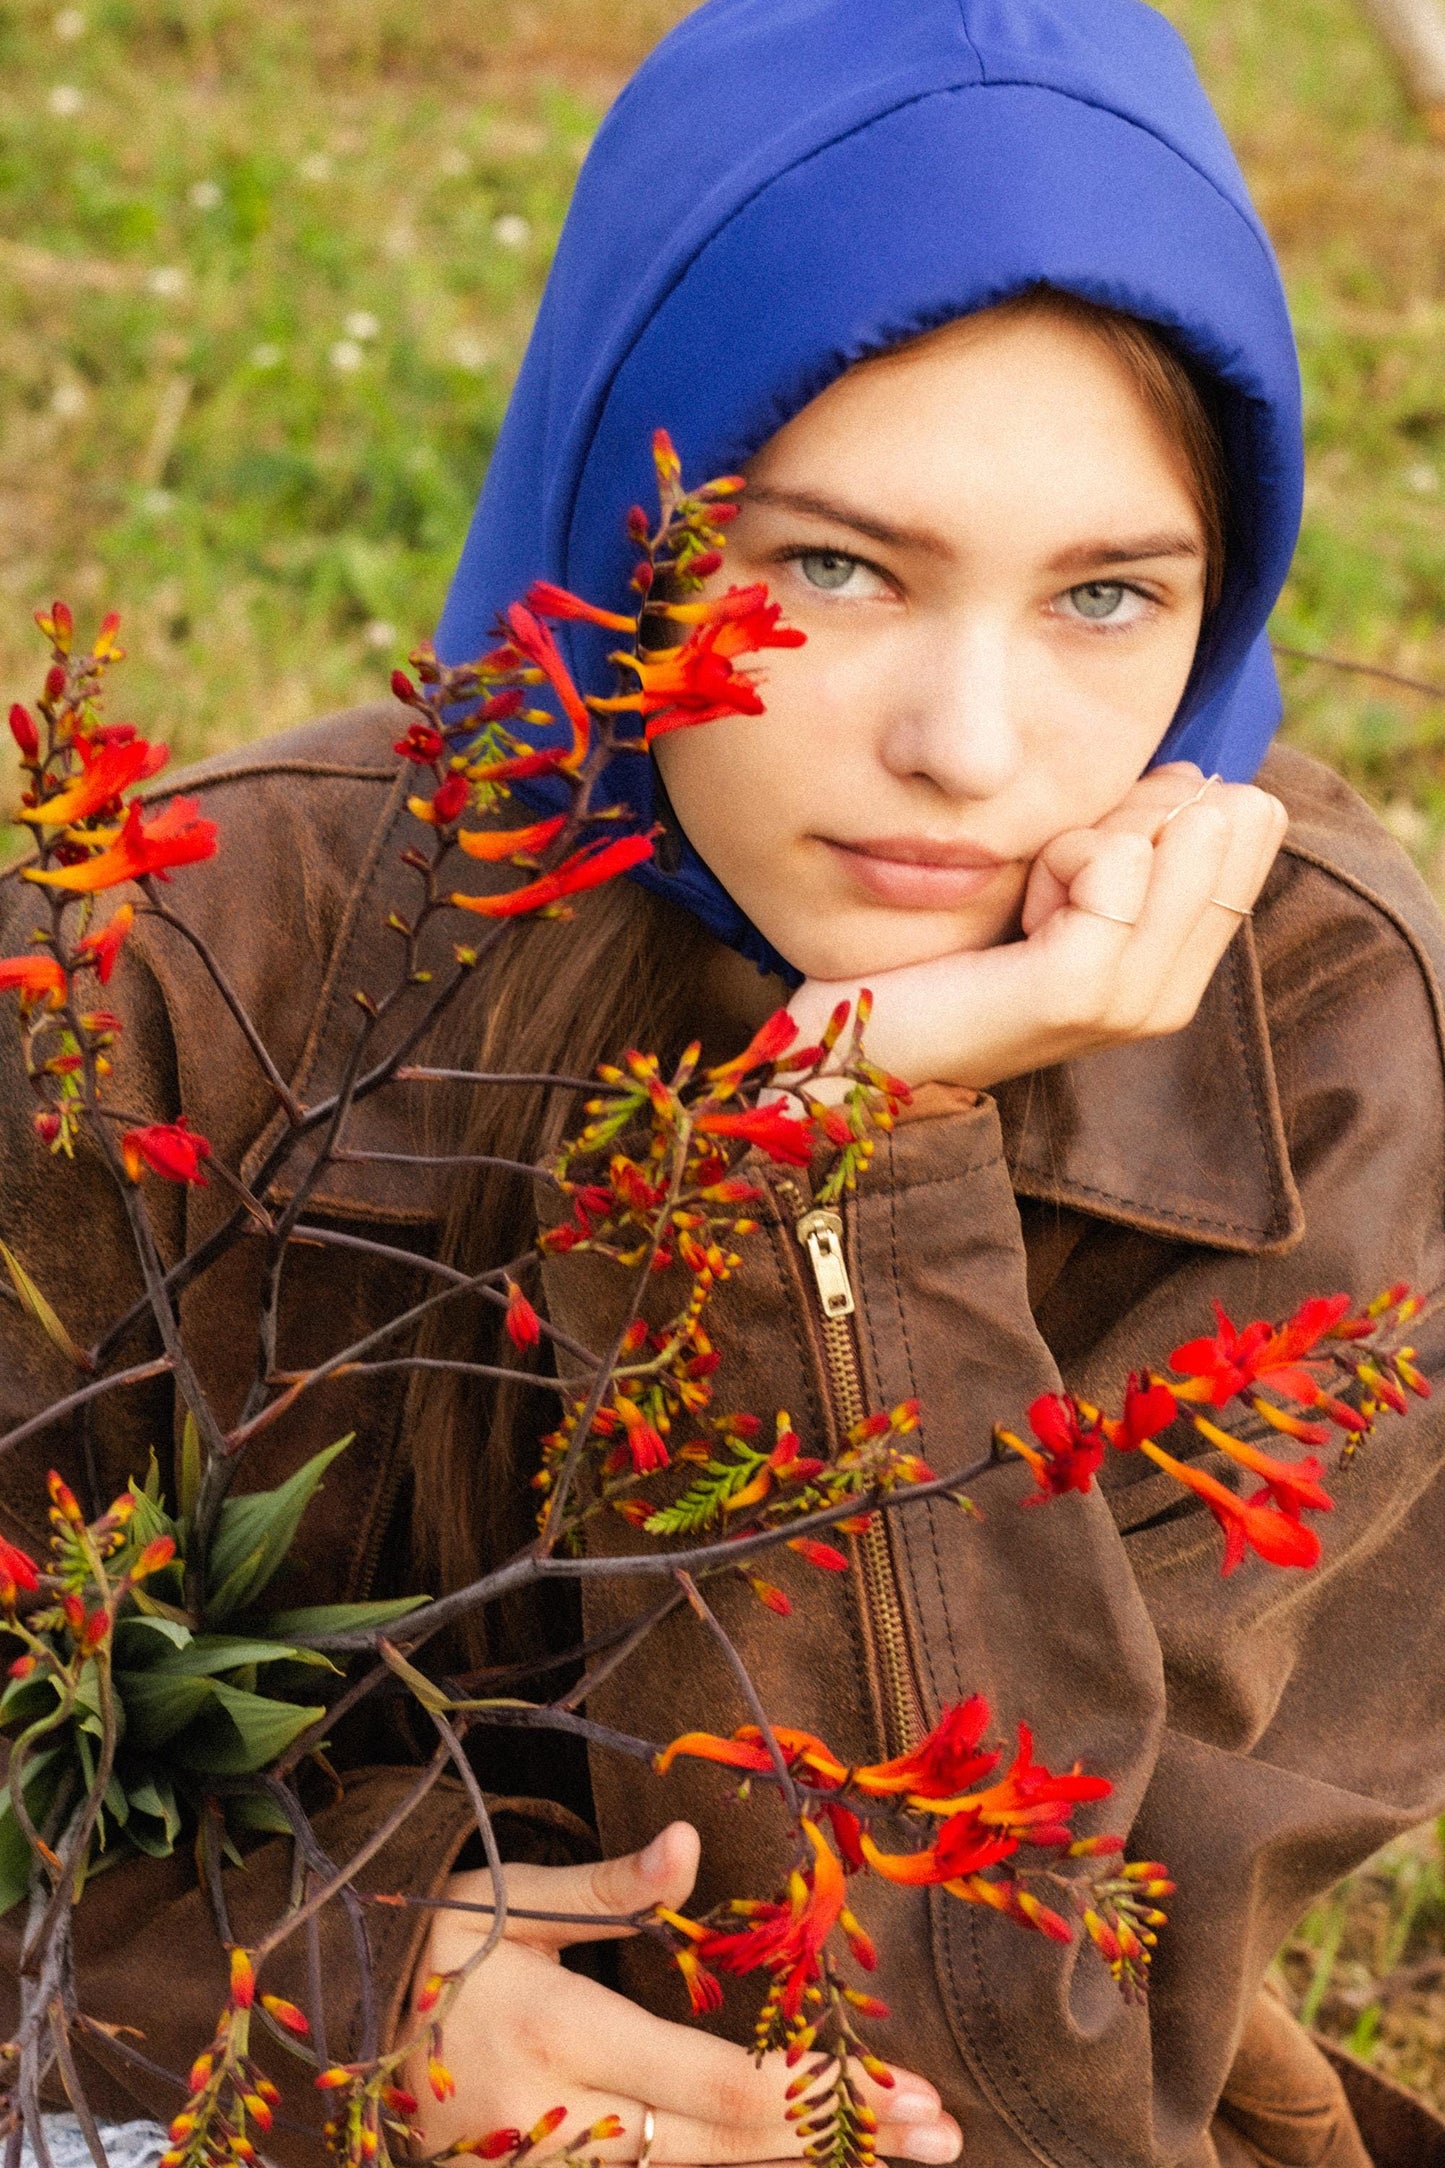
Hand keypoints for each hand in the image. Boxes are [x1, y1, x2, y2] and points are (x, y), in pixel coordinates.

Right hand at [402, 1820, 962, 2163]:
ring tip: (901, 2156)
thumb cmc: (436, 1948)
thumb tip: (689, 1841)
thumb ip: (604, 1886)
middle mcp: (559, 2129)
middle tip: (946, 2133)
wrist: (346, 2037)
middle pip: (729, 2153)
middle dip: (844, 2143)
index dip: (823, 2094)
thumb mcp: (508, 1895)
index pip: (718, 2086)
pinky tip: (800, 2167)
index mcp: (556, 2038)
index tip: (913, 2091)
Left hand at [787, 764, 1286, 1091]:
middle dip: (1138, 809)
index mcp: (1177, 967)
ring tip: (1033, 896)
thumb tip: (1194, 776)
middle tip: (1053, 874)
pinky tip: (1020, 908)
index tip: (1089, 845)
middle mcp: (1171, 993)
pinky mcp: (1081, 991)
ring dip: (1091, 834)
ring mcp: (1133, 999)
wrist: (860, 1038)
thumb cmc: (946, 947)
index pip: (1255, 821)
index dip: (1174, 797)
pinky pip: (1115, 860)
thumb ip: (1134, 835)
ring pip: (1178, 830)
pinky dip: (1061, 856)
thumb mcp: (1059, 880)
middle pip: (1228, 816)